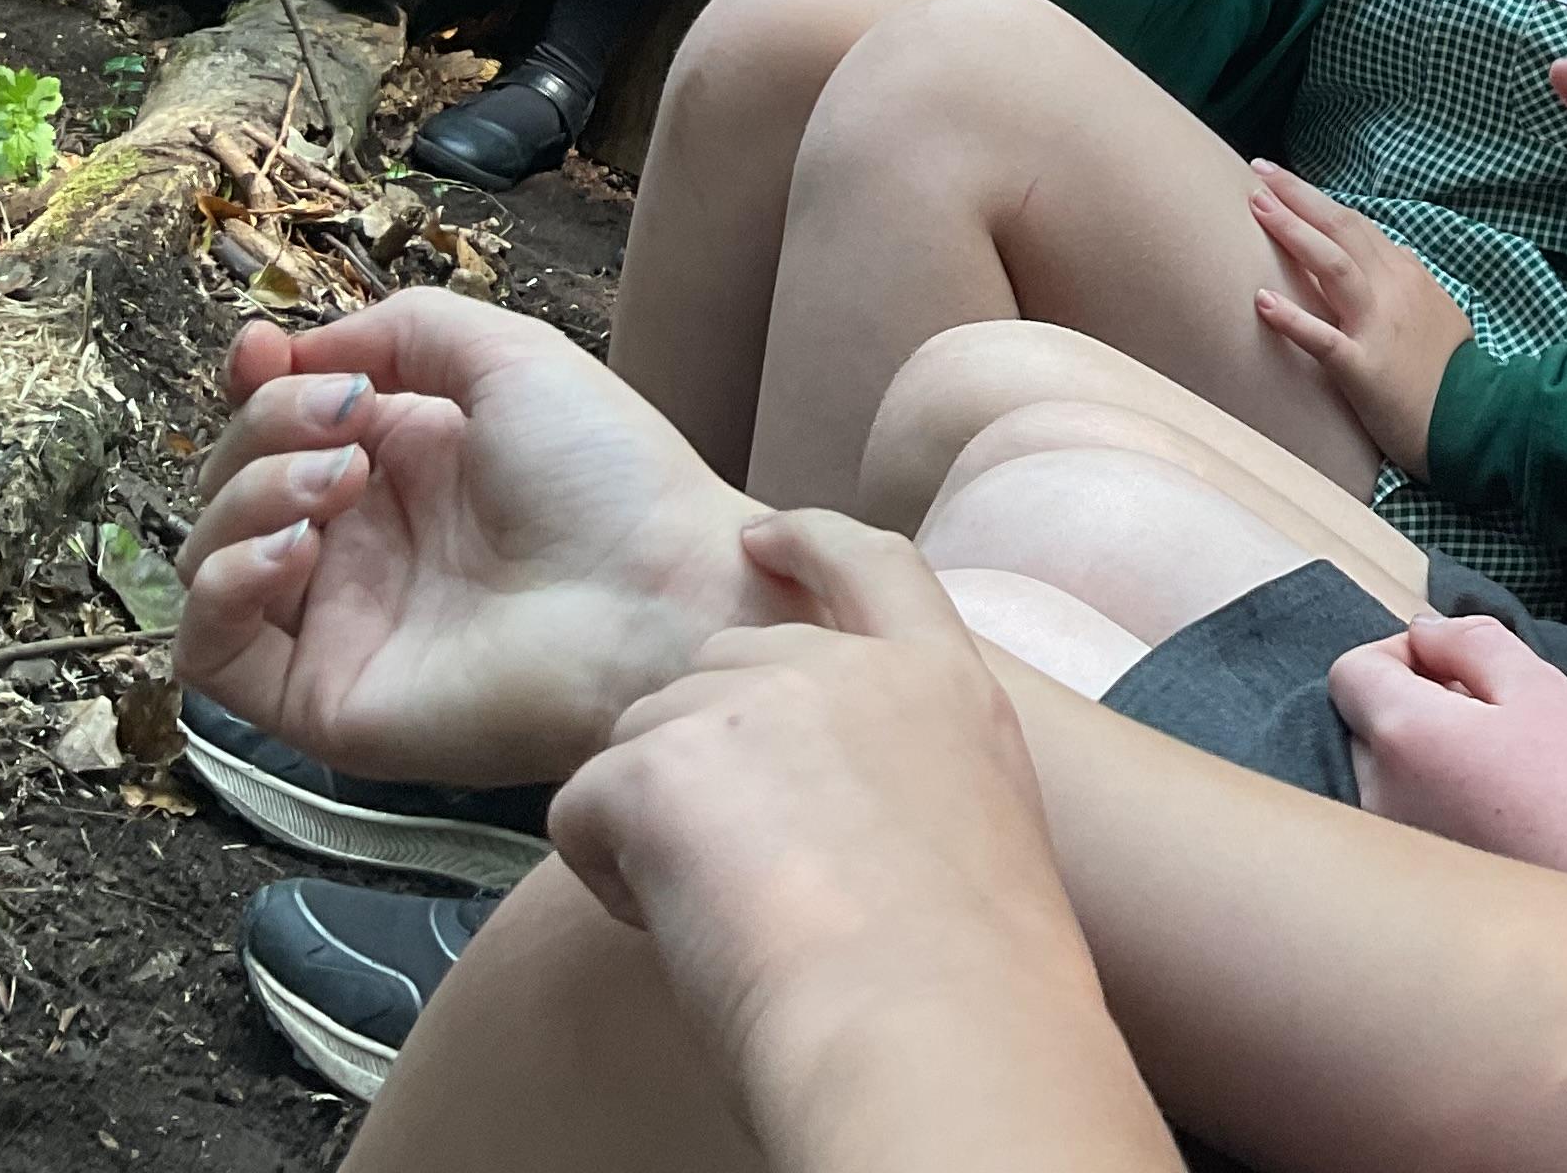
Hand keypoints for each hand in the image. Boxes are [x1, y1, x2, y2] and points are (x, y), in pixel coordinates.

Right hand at [173, 289, 780, 788]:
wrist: (658, 601)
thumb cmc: (612, 481)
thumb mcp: (510, 357)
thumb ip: (402, 331)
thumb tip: (297, 350)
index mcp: (407, 465)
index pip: (280, 425)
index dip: (255, 385)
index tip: (256, 351)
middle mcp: (364, 544)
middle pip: (237, 478)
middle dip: (268, 427)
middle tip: (345, 421)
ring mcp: (338, 623)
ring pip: (212, 557)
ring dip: (250, 496)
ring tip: (341, 480)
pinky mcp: (320, 698)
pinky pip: (208, 652)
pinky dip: (223, 586)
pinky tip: (294, 548)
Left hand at [547, 513, 1134, 1153]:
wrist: (935, 1026)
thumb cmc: (971, 981)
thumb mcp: (981, 832)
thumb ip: (910, 780)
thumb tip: (835, 812)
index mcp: (944, 686)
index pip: (872, 566)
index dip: (812, 542)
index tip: (764, 540)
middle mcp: (847, 670)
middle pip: (722, 666)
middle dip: (699, 749)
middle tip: (735, 866)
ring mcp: (751, 706)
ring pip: (642, 736)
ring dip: (657, 820)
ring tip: (726, 917)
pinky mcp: (661, 767)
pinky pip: (584, 810)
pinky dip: (610, 876)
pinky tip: (678, 930)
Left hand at [1249, 163, 1469, 473]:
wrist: (1477, 418)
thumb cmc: (1449, 369)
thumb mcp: (1435, 309)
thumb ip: (1405, 281)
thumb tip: (1387, 256)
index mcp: (1406, 273)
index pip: (1354, 223)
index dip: (1314, 198)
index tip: (1280, 180)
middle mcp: (1392, 289)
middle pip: (1341, 228)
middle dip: (1298, 196)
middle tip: (1260, 172)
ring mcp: (1378, 326)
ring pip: (1333, 265)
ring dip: (1293, 232)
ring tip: (1257, 207)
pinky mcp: (1364, 367)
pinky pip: (1323, 338)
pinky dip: (1291, 318)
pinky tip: (1261, 301)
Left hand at [1329, 610, 1566, 877]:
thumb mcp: (1536, 683)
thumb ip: (1469, 639)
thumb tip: (1421, 631)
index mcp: (1403, 734)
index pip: (1351, 670)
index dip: (1402, 654)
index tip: (1457, 671)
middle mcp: (1377, 793)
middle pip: (1366, 717)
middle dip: (1416, 700)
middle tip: (1491, 717)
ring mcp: (1391, 841)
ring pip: (1386, 766)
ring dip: (1425, 749)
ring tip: (1497, 767)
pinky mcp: (1411, 876)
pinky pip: (1402, 811)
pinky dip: (1433, 794)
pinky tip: (1493, 808)